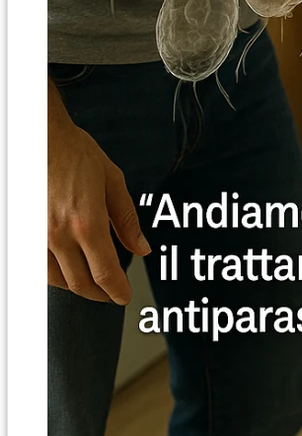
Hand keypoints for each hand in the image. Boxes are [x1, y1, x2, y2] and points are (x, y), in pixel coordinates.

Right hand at [48, 84, 149, 303]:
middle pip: (81, 283)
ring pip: (58, 281)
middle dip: (100, 293)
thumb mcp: (112, 181)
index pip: (105, 273)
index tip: (124, 295)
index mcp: (87, 223)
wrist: (40, 139)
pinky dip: (57, 276)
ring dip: (77, 287)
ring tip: (91, 283)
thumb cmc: (75, 154)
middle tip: (111, 292)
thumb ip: (127, 219)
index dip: (117, 291)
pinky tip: (66, 269)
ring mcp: (39, 238)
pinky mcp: (25, 235)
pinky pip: (40, 268)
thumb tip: (142, 248)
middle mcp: (60, 236)